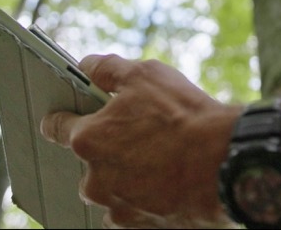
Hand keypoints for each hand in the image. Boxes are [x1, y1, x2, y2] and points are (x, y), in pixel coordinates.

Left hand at [41, 54, 241, 228]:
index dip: (61, 118)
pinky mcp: (139, 227)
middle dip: (108, 150)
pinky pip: (132, 212)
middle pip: (89, 162)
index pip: (56, 127)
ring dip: (126, 178)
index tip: (64, 117)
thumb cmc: (184, 117)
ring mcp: (117, 206)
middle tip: (139, 136)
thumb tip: (88, 67)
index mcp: (88, 139)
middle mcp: (95, 179)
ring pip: (110, 190)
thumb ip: (107, 69)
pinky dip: (144, 200)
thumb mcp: (145, 75)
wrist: (225, 161)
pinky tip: (166, 183)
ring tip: (159, 160)